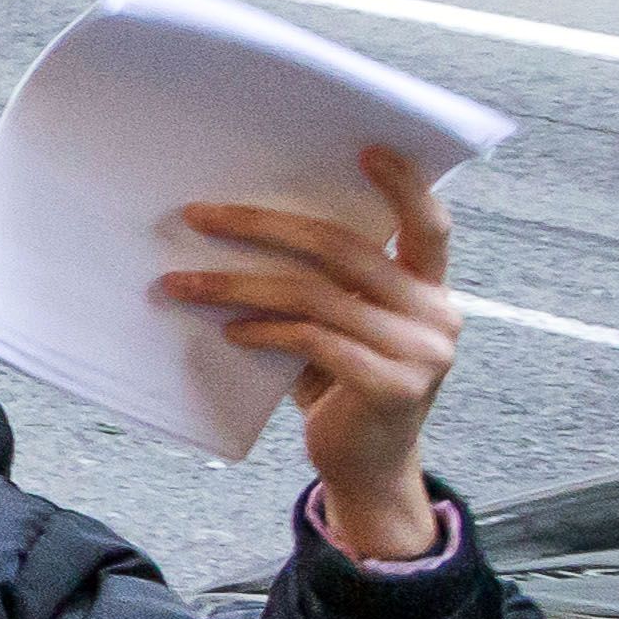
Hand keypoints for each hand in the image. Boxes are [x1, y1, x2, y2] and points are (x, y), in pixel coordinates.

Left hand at [159, 148, 461, 562]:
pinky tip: (227, 330)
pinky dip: (264, 331)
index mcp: (431, 290)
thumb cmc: (343, 386)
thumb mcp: (345, 329)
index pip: (429, 227)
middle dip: (263, 226)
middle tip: (199, 215)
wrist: (367, 469)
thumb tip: (242, 228)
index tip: (366, 148)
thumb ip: (329, 286)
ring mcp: (421, 354)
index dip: (403, 186)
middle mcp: (437, 315)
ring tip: (181, 283)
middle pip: (344, 249)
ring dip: (237, 286)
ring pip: (314, 296)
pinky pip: (313, 342)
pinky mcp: (390, 388)